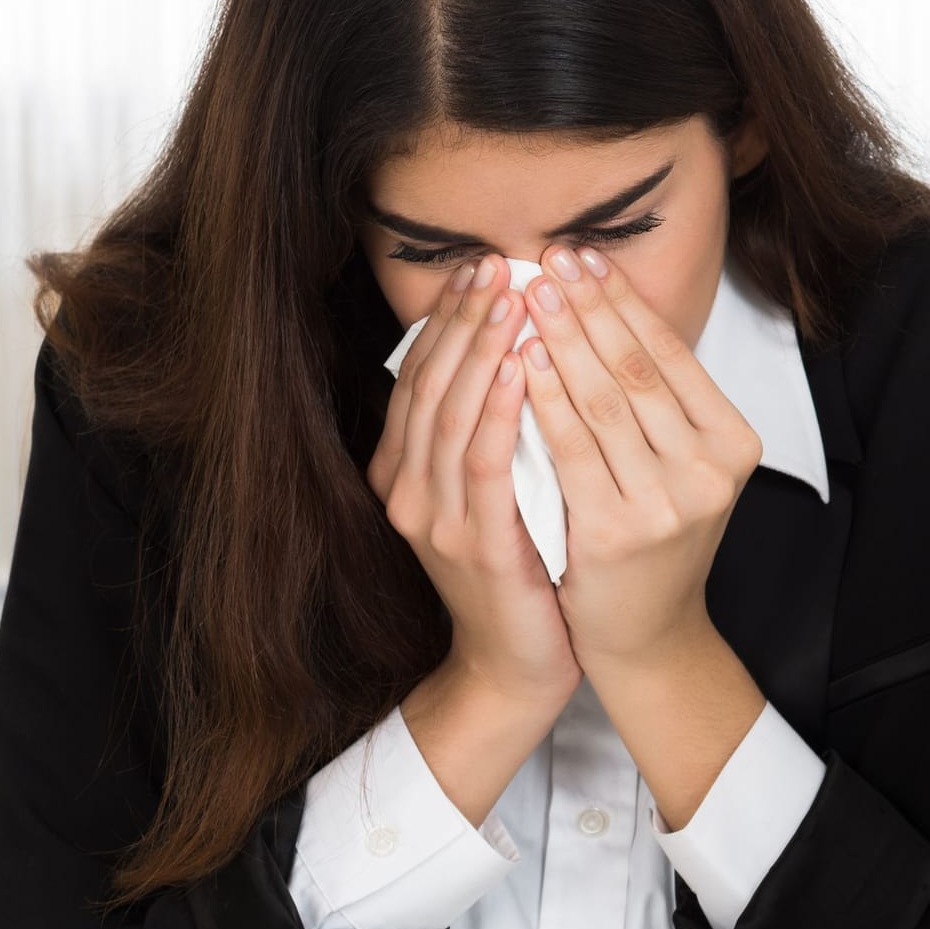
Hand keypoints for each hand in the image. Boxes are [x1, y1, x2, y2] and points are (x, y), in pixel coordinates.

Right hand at [367, 253, 584, 707]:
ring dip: (480, 349)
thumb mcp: (499, 491)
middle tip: (496, 263)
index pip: (422, 377)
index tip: (483, 268)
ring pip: (451, 414)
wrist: (517, 665)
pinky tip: (516, 368)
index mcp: (406, 473)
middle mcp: (408, 491)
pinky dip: (496, 410)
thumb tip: (518, 350)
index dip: (449, 320)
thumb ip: (494, 431)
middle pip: (430, 384)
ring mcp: (434, 520)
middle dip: (463, 319)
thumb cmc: (522, 572)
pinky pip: (482, 464)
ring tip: (510, 296)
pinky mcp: (473, 545)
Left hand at [515, 243, 763, 670]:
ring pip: (604, 400)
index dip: (623, 300)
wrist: (645, 635)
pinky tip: (521, 361)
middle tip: (547, 260)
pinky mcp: (617, 531)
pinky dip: (543, 398)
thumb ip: (657, 403)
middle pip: (637, 369)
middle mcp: (710, 470)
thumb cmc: (651, 540)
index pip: (670, 354)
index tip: (583, 256)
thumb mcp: (678, 467)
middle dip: (587, 307)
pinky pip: (571, 449)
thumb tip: (602, 305)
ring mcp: (668, 502)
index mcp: (734, 443)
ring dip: (561, 339)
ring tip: (527, 295)